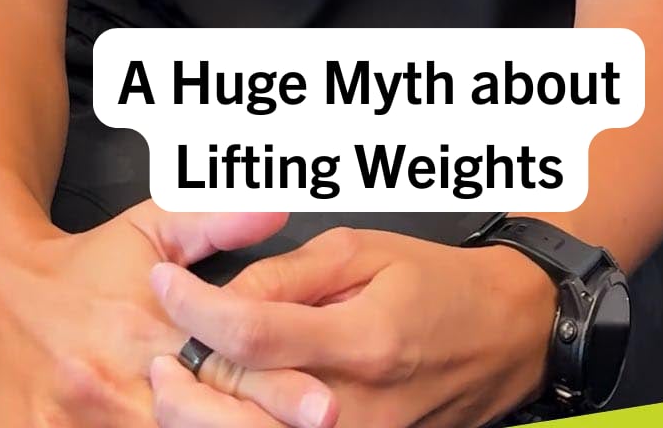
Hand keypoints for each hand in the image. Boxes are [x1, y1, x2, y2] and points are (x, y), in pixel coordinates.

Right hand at [0, 203, 336, 427]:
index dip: (276, 392)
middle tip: (311, 427)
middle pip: (193, 425)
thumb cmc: (83, 265)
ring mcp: (76, 427)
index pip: (223, 367)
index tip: (321, 404)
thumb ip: (216, 224)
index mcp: (146, 330)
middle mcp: (114, 385)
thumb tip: (276, 212)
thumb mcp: (149, 229)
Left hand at [148, 226, 558, 427]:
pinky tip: (222, 410)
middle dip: (187, 378)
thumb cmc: (439, 284)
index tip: (162, 281)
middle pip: (244, 407)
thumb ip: (291, 273)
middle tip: (156, 349)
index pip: (254, 334)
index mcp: (361, 338)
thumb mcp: (365, 251)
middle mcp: (358, 406)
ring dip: (205, 418)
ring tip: (173, 384)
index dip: (196, 309)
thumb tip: (228, 293)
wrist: (505, 334)